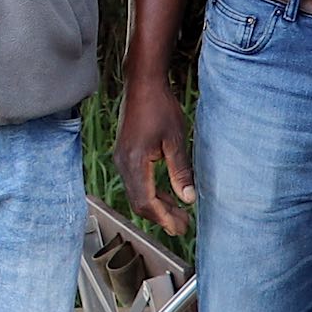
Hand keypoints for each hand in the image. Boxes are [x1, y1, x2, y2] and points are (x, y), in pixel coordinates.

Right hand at [114, 80, 197, 234]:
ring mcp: (122, 160)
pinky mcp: (126, 155)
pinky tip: (168, 195)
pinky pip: (137, 182)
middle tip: (183, 225)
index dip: (163, 217)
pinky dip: (152, 192)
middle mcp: (123, 164)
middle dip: (161, 216)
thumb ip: (181, 172)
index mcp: (134, 162)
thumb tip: (188, 199)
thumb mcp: (176, 140)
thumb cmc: (159, 107)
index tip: (179, 227)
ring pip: (137, 193)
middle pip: (139, 202)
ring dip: (157, 205)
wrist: (142, 85)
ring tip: (179, 213)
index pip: (145, 201)